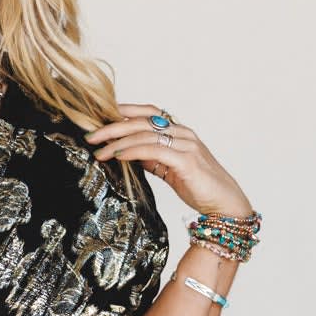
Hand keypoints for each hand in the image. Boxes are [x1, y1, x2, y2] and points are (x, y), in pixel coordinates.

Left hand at [85, 104, 252, 220]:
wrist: (224, 204)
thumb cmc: (199, 187)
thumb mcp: (169, 169)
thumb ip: (152, 158)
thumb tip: (128, 152)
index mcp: (179, 132)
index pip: (149, 113)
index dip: (125, 112)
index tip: (102, 117)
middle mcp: (183, 133)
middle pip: (142, 121)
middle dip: (113, 127)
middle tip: (91, 135)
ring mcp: (186, 145)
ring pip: (145, 135)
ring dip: (118, 141)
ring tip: (99, 150)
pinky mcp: (186, 160)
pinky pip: (154, 151)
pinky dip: (133, 151)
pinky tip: (118, 155)